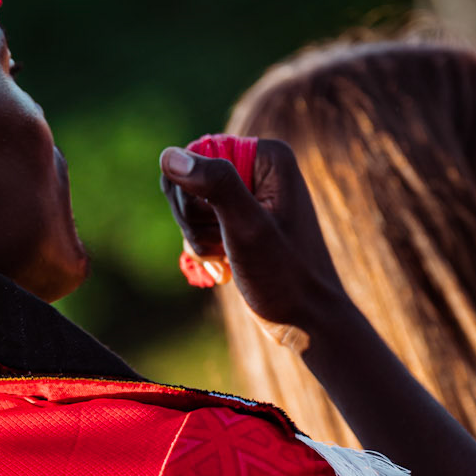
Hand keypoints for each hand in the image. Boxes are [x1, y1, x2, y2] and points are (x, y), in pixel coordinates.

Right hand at [160, 139, 348, 345]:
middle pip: (189, 180)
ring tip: (228, 256)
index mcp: (269, 157)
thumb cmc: (285, 276)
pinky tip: (225, 264)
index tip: (221, 226)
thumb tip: (169, 156)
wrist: (306, 319)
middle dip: (196, 221)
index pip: (196, 156)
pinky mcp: (239, 217)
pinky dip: (203, 247)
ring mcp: (248, 193)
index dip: (194, 197)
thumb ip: (214, 185)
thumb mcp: (247, 228)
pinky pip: (198, 222)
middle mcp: (259, 167)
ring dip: (198, 239)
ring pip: (189, 205)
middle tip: (225, 244)